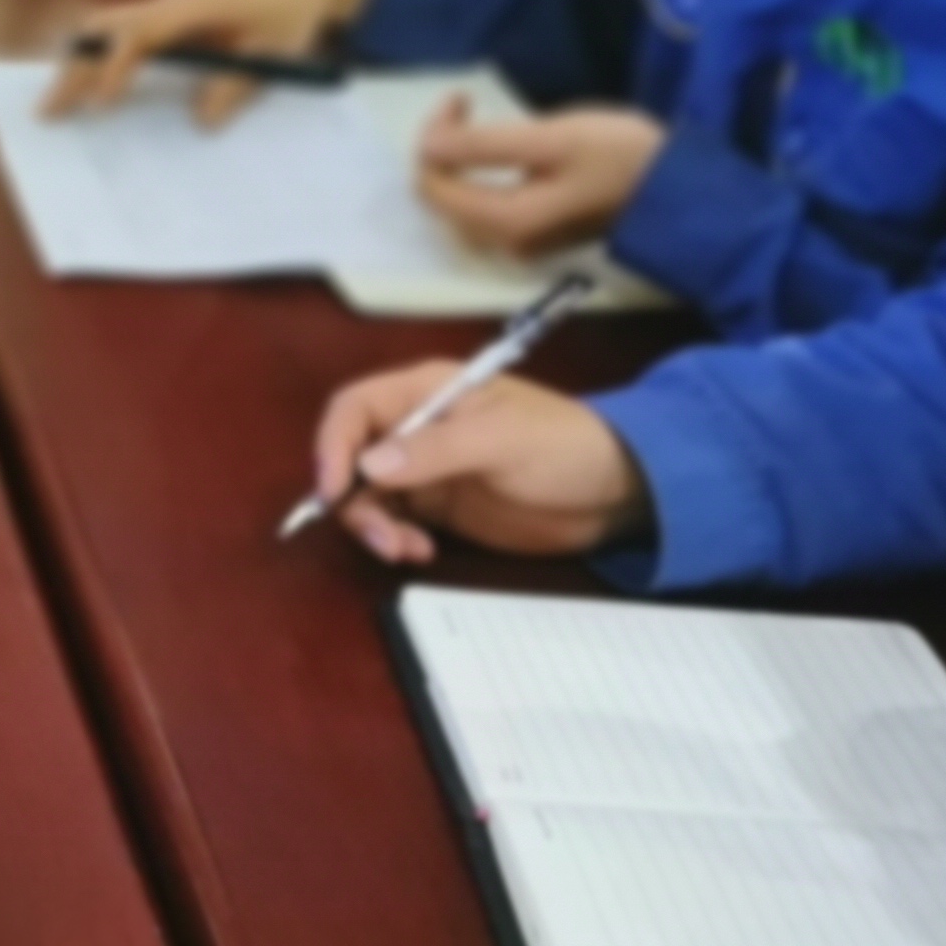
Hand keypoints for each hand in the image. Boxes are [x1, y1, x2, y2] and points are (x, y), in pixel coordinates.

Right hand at [44, 0, 370, 125]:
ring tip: (61, 100)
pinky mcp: (174, 12)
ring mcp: (170, 3)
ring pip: (111, 26)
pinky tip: (96, 86)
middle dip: (76, 66)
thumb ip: (236, 86)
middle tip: (50, 109)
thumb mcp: (275, 53)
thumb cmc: (293, 9)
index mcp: (193, 6)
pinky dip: (104, 55)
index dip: (115, 67)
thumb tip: (202, 121)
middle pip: (107, 27)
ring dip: (83, 61)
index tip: (100, 103)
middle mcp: (172, 0)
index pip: (139, 35)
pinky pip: (129, 31)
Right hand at [309, 360, 650, 566]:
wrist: (613, 491)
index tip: (332, 490)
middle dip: (352, 499)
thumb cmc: (562, 446)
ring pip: (367, 496)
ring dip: (374, 526)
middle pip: (351, 457)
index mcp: (426, 392)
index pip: (354, 408)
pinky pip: (394, 522)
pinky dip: (396, 540)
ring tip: (405, 550)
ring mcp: (424, 470)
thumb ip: (436, 451)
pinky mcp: (438, 507)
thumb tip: (368, 467)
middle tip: (381, 538)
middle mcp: (415, 427)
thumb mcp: (502, 441)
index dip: (333, 445)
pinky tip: (422, 552)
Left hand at [413, 99, 664, 256]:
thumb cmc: (619, 157)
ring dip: (458, 161)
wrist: (679, 191)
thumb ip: (486, 145)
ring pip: (462, 203)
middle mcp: (507, 242)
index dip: (432, 139)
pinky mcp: (538, 232)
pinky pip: (486, 205)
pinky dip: (478, 174)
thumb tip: (426, 146)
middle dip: (441, 149)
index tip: (462, 99)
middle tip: (464, 105)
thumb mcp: (552, 140)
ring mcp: (523, 241)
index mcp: (507, 221)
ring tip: (474, 120)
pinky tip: (496, 147)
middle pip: (443, 199)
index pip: (432, 186)